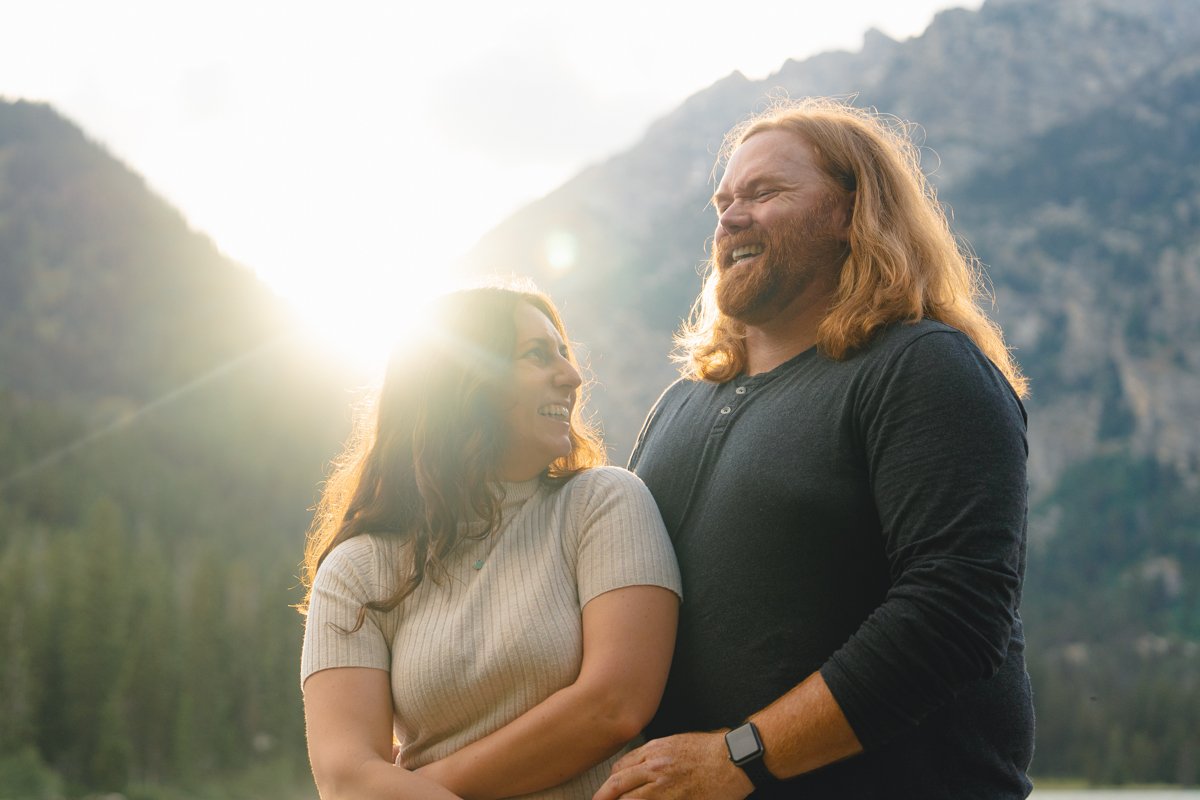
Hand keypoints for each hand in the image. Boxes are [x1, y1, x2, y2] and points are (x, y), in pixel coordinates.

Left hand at [591, 732, 752, 799]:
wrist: (735, 757)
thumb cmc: (712, 748)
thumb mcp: (680, 742)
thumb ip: (660, 753)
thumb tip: (645, 765)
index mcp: (655, 750)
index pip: (622, 767)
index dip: (612, 782)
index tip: (607, 791)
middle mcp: (655, 766)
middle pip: (619, 784)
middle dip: (603, 797)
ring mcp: (665, 786)